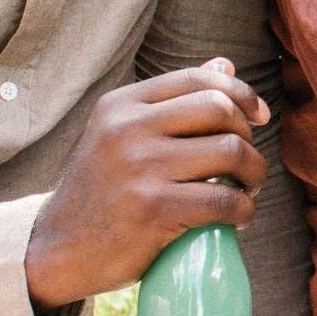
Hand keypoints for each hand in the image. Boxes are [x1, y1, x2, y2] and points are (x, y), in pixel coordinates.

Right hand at [25, 59, 269, 309]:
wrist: (58, 250)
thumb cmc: (101, 191)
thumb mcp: (120, 135)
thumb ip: (170, 101)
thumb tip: (225, 65)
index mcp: (121, 105)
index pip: (198, 79)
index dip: (241, 94)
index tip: (258, 116)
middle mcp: (128, 129)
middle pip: (220, 110)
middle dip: (248, 137)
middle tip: (246, 165)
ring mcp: (140, 168)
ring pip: (231, 152)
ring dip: (254, 174)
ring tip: (246, 190)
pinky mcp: (154, 209)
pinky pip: (224, 199)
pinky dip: (243, 209)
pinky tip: (238, 217)